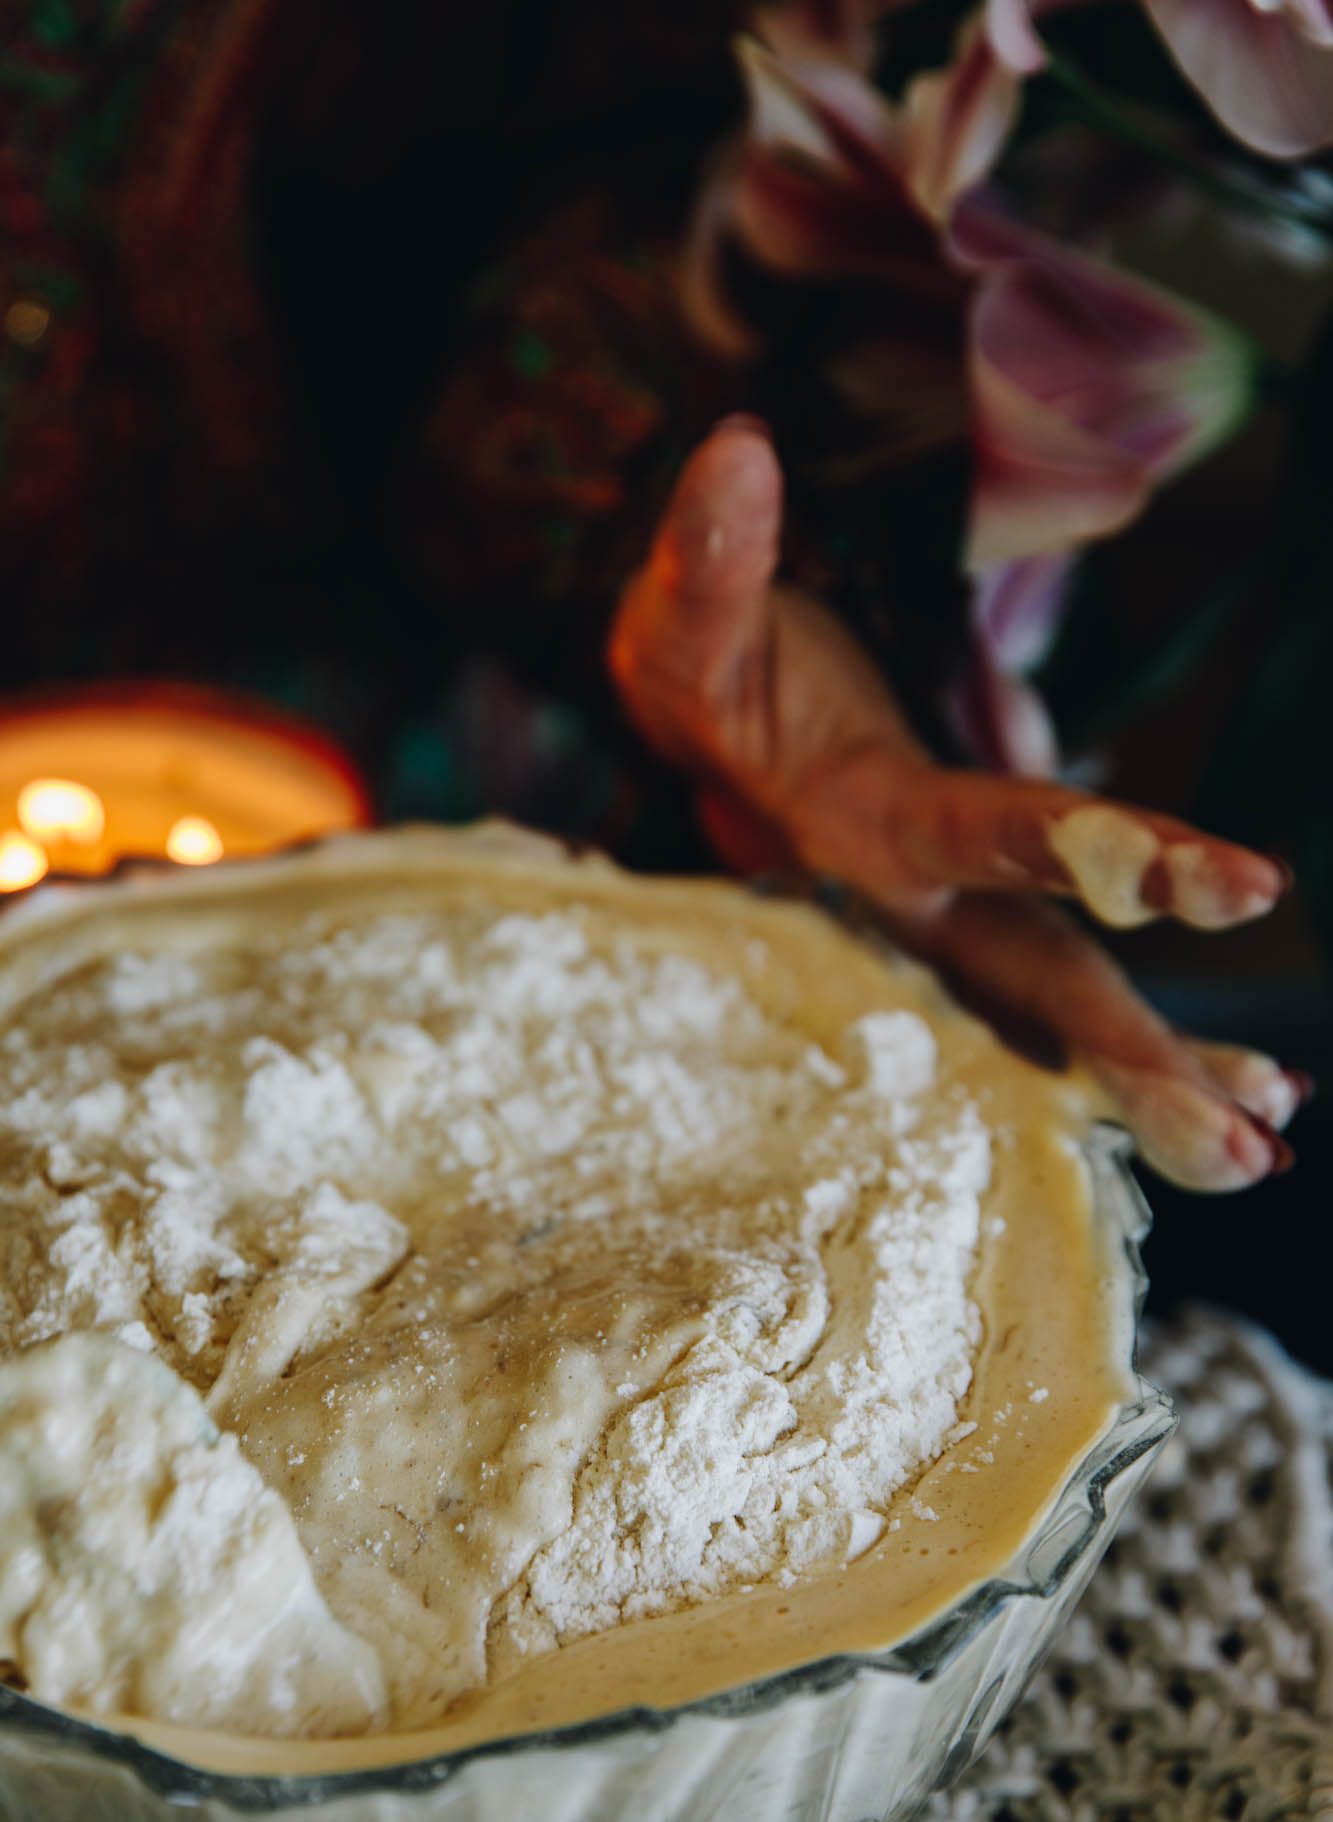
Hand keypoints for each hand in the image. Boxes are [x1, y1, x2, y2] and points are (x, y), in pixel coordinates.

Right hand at [609, 418, 1305, 1189]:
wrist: (696, 734)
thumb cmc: (702, 676)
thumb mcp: (688, 617)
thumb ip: (714, 555)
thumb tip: (739, 451)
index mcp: (855, 828)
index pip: (989, 838)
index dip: (1106, 857)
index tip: (1235, 885)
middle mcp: (906, 901)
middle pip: (1031, 983)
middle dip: (1134, 1055)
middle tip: (1252, 1135)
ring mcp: (940, 922)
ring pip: (1048, 1008)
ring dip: (1149, 1072)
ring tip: (1264, 1126)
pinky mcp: (966, 918)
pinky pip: (1050, 993)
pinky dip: (1123, 1043)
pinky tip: (1224, 1086)